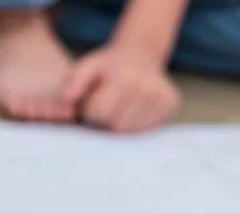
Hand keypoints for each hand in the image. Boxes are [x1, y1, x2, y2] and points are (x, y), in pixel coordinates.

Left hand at [62, 44, 179, 132]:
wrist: (139, 54)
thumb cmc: (107, 67)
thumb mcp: (87, 67)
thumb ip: (73, 82)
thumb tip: (67, 101)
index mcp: (124, 76)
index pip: (99, 112)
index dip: (90, 111)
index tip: (92, 102)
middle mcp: (147, 86)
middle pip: (115, 124)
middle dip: (104, 120)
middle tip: (105, 105)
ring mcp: (162, 96)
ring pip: (130, 130)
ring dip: (118, 123)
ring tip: (117, 107)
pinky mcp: (171, 104)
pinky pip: (146, 129)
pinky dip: (135, 125)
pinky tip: (131, 111)